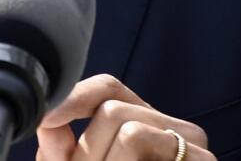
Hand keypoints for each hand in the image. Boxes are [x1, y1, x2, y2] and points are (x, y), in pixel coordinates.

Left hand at [36, 74, 214, 160]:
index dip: (75, 98)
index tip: (44, 118)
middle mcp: (174, 129)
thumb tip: (46, 120)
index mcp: (145, 123)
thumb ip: (62, 152)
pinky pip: (144, 150)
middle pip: (114, 111)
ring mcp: (195, 150)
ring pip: (131, 133)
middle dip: (87, 151)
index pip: (109, 87)